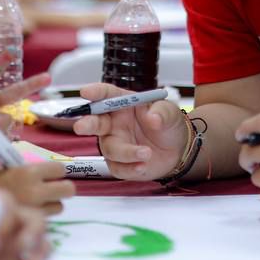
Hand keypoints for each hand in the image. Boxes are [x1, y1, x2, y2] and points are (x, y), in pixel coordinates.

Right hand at [0, 161, 76, 214]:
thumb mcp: (6, 170)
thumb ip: (27, 172)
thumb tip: (46, 174)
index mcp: (28, 172)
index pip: (60, 169)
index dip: (57, 172)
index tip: (51, 175)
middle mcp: (34, 191)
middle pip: (68, 190)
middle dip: (62, 189)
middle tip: (52, 189)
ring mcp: (33, 210)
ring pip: (59, 207)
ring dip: (51, 204)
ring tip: (35, 203)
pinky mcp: (28, 226)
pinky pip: (45, 219)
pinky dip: (40, 216)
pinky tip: (27, 214)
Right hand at [71, 82, 186, 179]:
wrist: (178, 151)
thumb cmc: (168, 125)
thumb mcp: (171, 113)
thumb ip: (162, 113)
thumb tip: (152, 118)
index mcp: (124, 104)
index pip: (107, 95)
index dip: (95, 92)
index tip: (85, 92)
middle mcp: (114, 123)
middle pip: (94, 122)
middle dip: (87, 124)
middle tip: (82, 127)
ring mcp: (115, 144)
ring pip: (109, 149)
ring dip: (126, 152)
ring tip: (147, 153)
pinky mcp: (119, 164)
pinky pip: (117, 168)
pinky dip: (129, 168)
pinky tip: (142, 166)